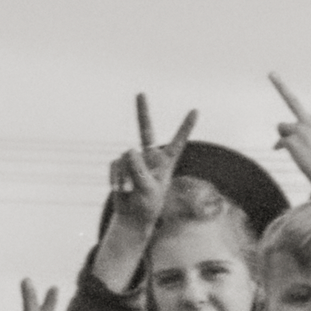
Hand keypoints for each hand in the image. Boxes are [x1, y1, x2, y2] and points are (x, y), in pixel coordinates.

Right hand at [105, 94, 197, 234]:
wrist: (131, 218)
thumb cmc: (146, 206)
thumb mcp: (148, 189)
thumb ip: (140, 169)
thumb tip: (128, 148)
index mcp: (166, 162)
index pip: (178, 141)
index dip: (185, 127)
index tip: (195, 110)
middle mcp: (150, 157)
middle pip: (145, 130)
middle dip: (142, 111)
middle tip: (140, 93)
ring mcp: (134, 160)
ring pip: (126, 156)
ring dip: (125, 175)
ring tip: (129, 191)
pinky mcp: (121, 167)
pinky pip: (115, 166)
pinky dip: (115, 178)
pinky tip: (119, 190)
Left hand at [270, 69, 310, 191]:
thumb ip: (298, 137)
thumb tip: (275, 144)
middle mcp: (310, 122)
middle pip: (292, 100)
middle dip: (280, 86)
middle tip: (270, 73)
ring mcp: (300, 131)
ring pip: (281, 127)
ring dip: (284, 136)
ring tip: (297, 148)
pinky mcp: (291, 141)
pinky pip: (279, 142)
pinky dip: (280, 147)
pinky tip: (287, 153)